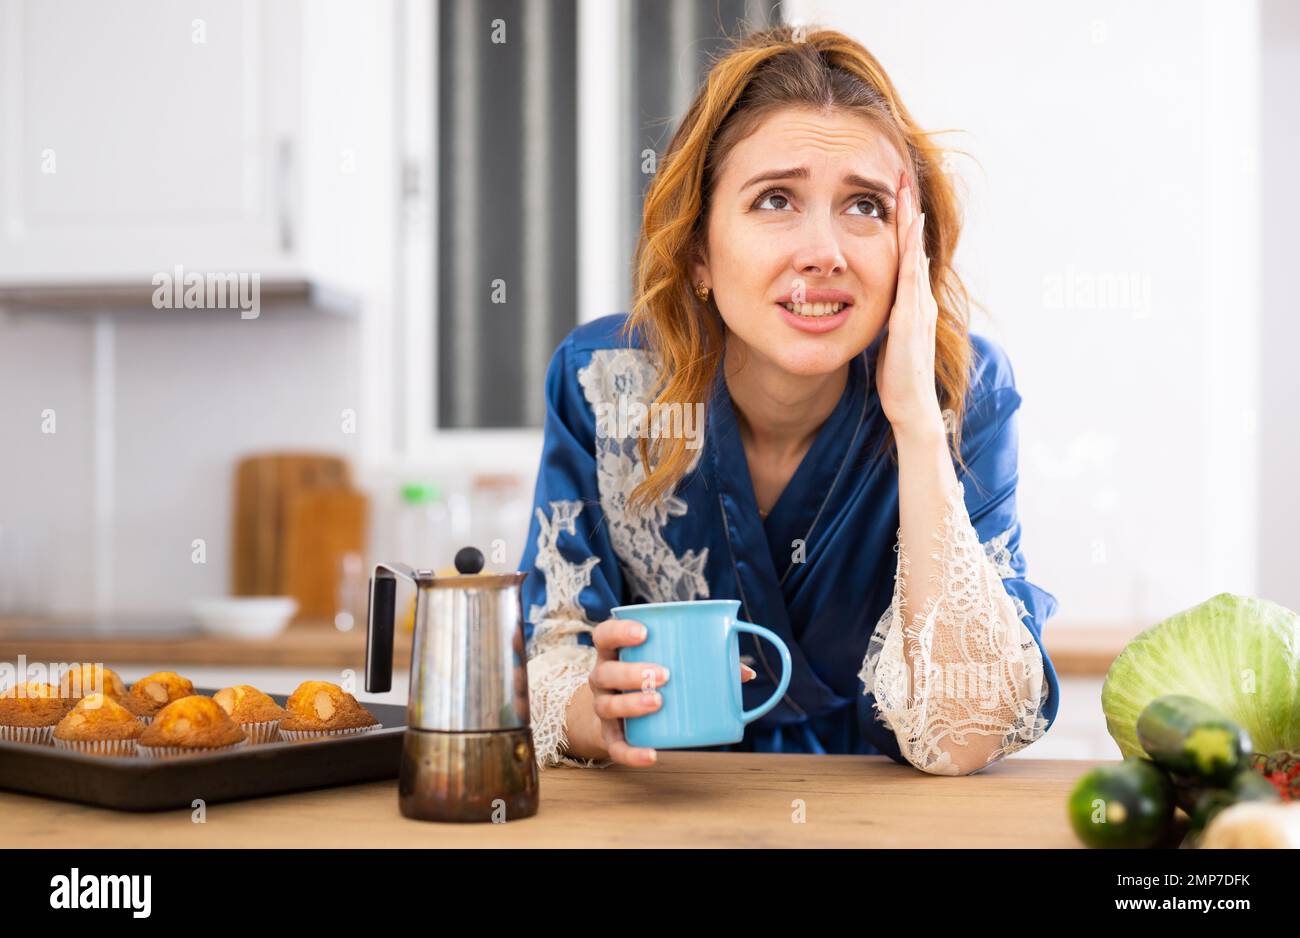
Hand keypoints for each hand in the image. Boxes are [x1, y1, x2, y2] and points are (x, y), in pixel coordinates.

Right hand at [578, 617, 756, 766]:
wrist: (619, 714)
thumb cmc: (650, 679)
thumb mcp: (666, 663)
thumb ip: (703, 662)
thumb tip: (746, 673)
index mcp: (614, 653)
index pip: (604, 635)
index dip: (619, 631)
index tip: (644, 633)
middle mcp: (602, 679)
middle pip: (606, 672)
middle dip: (633, 673)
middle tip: (665, 674)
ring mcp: (603, 707)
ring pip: (607, 706)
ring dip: (631, 704)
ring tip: (659, 702)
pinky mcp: (610, 736)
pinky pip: (615, 747)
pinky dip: (632, 753)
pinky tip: (652, 755)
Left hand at [875, 169, 944, 439]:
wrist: (911, 406)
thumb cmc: (896, 377)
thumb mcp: (887, 339)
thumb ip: (884, 318)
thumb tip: (874, 303)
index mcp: (910, 303)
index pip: (904, 254)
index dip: (901, 226)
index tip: (895, 196)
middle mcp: (918, 300)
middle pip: (912, 246)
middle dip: (908, 212)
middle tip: (903, 178)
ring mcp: (917, 308)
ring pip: (913, 256)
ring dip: (910, 224)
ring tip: (905, 192)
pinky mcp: (909, 321)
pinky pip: (910, 281)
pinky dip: (909, 255)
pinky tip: (908, 235)